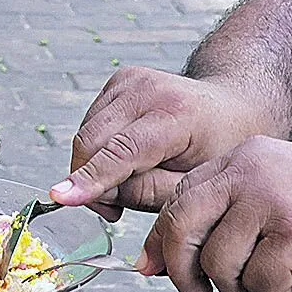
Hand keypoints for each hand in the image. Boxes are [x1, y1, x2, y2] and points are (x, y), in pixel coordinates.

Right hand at [50, 66, 275, 216]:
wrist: (231, 107)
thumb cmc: (219, 149)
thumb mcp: (195, 184)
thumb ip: (149, 193)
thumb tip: (101, 193)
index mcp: (176, 113)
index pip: (122, 150)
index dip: (91, 178)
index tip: (61, 197)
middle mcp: (148, 88)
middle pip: (93, 141)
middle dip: (91, 182)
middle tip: (114, 211)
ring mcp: (130, 80)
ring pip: (85, 135)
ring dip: (94, 168)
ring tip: (128, 184)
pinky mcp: (118, 82)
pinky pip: (90, 126)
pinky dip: (98, 151)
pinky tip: (126, 160)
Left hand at [141, 137, 291, 291]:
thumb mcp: (276, 202)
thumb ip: (224, 220)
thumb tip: (154, 262)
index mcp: (244, 157)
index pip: (180, 198)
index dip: (161, 242)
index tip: (152, 270)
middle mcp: (252, 167)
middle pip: (183, 227)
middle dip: (185, 272)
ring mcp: (272, 196)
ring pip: (220, 265)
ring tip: (282, 283)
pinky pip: (259, 283)